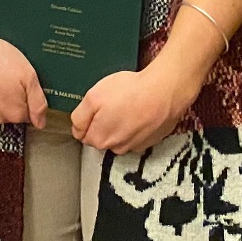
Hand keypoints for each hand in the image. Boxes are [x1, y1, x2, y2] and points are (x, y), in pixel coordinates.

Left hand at [69, 62, 200, 154]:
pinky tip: (140, 109)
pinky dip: (137, 124)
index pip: (83, 134)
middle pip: (101, 135)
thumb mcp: (93, 97)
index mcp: (99, 139)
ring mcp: (135, 146)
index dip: (87, 118)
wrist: (164, 92)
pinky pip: (137, 133)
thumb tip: (76, 128)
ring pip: (119, 135)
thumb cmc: (129, 92)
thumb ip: (80, 117)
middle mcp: (116, 148)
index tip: (95, 106)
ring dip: (120, 123)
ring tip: (128, 104)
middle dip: (102, 121)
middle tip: (112, 102)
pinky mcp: (151, 140)